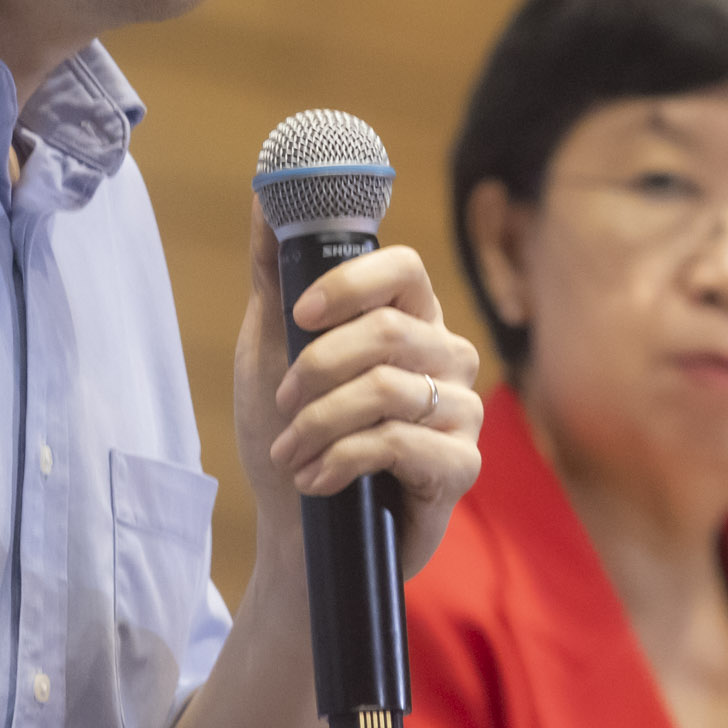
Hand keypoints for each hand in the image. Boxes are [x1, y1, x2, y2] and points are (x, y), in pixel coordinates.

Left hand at [235, 199, 484, 580]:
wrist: (300, 536)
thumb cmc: (292, 437)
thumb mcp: (271, 351)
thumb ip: (276, 275)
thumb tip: (265, 191)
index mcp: (411, 320)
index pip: (404, 269)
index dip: (350, 284)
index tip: (299, 315)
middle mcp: (448, 357)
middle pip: (388, 332)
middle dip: (317, 368)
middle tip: (283, 402)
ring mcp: (461, 413)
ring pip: (389, 391)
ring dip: (320, 422)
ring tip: (290, 451)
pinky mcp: (460, 468)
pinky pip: (400, 444)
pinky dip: (342, 459)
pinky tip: (316, 479)